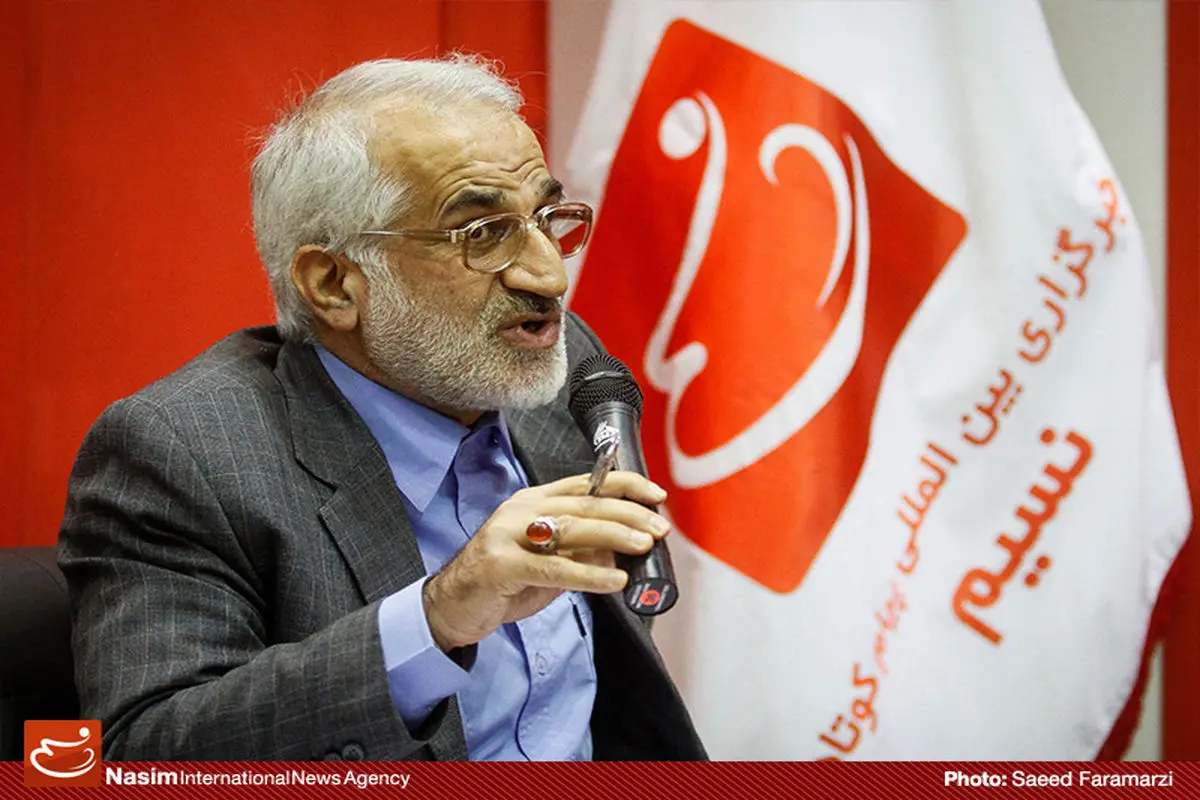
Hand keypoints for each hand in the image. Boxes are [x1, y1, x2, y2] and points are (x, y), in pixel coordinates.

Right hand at [422, 471, 669, 650]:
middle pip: (583, 503)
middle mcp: (521, 510)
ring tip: (643, 545)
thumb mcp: (549, 560)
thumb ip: (582, 550)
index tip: (656, 495)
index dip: (624, 484)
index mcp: (534, 500)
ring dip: (612, 535)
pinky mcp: (500, 564)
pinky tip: (613, 580)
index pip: (586, 482)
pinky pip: (552, 567)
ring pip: (569, 528)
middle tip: (658, 527)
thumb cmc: (504, 580)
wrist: (452, 606)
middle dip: (627, 513)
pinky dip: (587, 573)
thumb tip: (625, 547)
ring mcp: (507, 534)